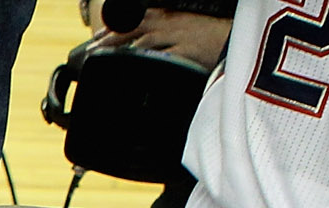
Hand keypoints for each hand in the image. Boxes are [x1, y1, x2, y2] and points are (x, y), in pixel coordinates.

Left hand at [94, 7, 228, 64]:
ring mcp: (178, 37)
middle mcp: (171, 24)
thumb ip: (164, 37)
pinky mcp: (186, 51)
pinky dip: (145, 62)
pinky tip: (131, 68)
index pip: (136, 19)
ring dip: (122, 50)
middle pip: (135, 28)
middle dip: (111, 38)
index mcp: (170, 18)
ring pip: (143, 40)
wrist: (236, 41)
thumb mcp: (185, 31)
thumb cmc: (211, 40)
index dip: (115, 28)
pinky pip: (162, 57)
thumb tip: (142, 50)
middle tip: (92, 50)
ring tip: (104, 59)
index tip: (97, 38)